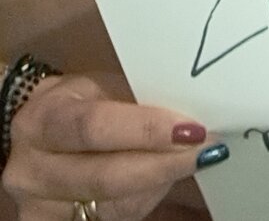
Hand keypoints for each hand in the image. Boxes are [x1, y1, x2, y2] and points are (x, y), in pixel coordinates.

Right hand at [1, 72, 227, 220]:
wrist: (35, 132)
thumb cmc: (81, 102)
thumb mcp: (101, 88)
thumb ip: (138, 101)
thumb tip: (195, 113)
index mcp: (42, 122)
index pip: (94, 128)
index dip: (146, 130)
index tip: (192, 129)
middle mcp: (32, 171)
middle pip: (105, 177)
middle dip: (165, 164)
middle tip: (209, 150)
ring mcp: (41, 208)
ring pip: (114, 207)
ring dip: (162, 183)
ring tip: (195, 160)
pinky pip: (115, 220)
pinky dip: (147, 199)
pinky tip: (167, 179)